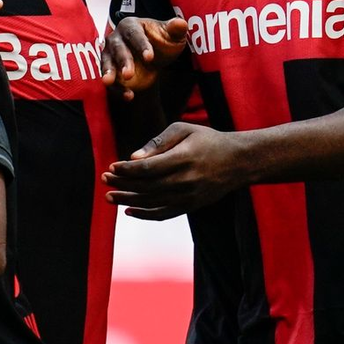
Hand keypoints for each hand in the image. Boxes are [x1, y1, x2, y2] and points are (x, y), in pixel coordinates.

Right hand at [101, 16, 188, 97]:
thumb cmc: (162, 41)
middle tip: (129, 74)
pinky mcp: (110, 70)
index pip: (135, 34)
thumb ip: (176, 29)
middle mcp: (116, 38)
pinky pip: (111, 80)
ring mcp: (110, 54)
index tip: (150, 58)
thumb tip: (181, 23)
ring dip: (109, 72)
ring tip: (109, 82)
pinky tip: (129, 96)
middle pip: (118, 49)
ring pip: (107, 62)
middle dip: (123, 61)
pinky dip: (118, 89)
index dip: (142, 45)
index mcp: (131, 25)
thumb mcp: (172, 36)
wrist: (154, 57)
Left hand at [103, 122, 243, 216]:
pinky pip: (164, 214)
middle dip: (122, 184)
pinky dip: (145, 214)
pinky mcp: (192, 206)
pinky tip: (129, 210)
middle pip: (146, 187)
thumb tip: (134, 158)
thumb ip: (158, 142)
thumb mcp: (185, 130)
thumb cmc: (208, 140)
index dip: (127, 170)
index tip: (112, 167)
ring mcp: (190, 196)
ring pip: (152, 202)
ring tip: (109, 196)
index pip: (148, 168)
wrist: (238, 161)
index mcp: (184, 158)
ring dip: (128, 200)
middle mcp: (187, 180)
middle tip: (104, 180)